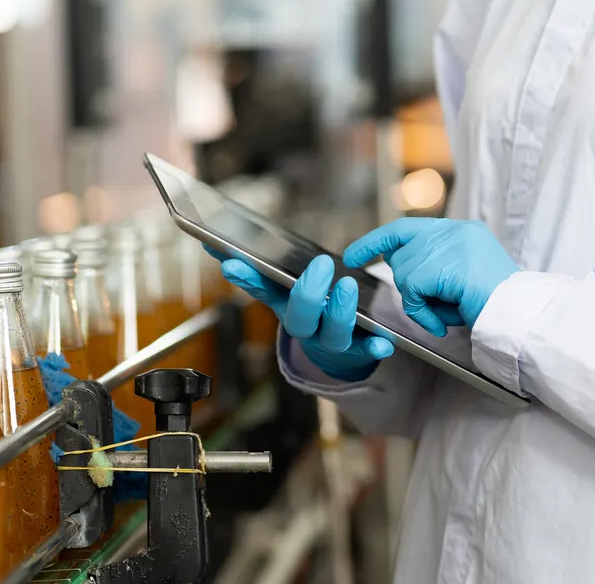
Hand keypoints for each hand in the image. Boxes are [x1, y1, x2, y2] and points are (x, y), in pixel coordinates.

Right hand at [205, 247, 393, 380]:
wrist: (333, 350)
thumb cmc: (309, 307)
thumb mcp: (283, 287)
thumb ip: (256, 267)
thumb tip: (211, 242)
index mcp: (285, 305)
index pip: (261, 290)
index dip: (247, 278)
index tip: (233, 263)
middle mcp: (304, 326)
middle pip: (299, 317)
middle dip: (308, 293)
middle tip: (320, 265)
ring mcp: (330, 340)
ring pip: (333, 334)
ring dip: (340, 312)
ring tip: (348, 287)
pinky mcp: (358, 349)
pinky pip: (367, 351)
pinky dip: (374, 348)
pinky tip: (383, 343)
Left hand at [343, 218, 517, 336]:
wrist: (520, 316)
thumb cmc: (494, 307)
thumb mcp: (461, 279)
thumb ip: (434, 268)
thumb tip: (399, 268)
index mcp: (461, 230)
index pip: (405, 228)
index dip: (375, 242)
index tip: (353, 255)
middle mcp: (454, 231)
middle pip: (402, 257)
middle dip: (410, 287)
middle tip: (438, 306)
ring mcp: (450, 245)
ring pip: (405, 274)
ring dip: (420, 303)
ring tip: (448, 313)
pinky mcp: (444, 264)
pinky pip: (411, 290)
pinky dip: (422, 312)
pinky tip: (442, 321)